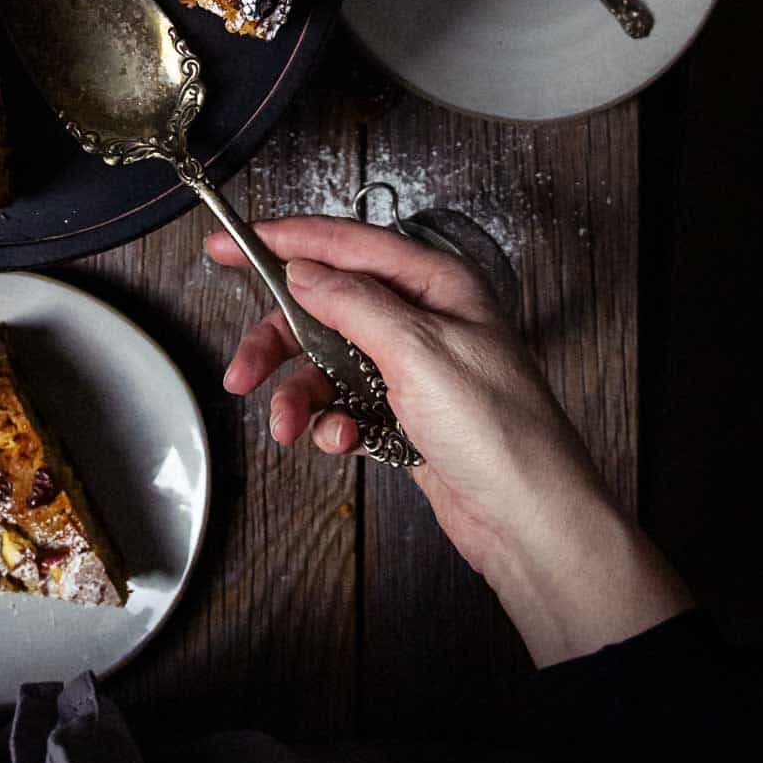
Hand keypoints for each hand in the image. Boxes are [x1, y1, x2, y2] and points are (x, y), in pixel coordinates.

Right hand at [209, 216, 692, 665]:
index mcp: (436, 285)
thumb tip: (305, 269)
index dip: (284, 240)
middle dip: (279, 339)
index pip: (347, 244)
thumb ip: (354, 303)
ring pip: (327, 362)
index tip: (231, 243)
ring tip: (289, 426)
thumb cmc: (501, 433)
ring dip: (300, 394)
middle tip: (243, 369)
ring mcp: (412, 370)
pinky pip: (344, 405)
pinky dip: (331, 424)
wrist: (530, 522)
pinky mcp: (404, 415)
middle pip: (326, 306)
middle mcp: (423, 320)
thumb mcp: (418, 351)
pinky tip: (342, 442)